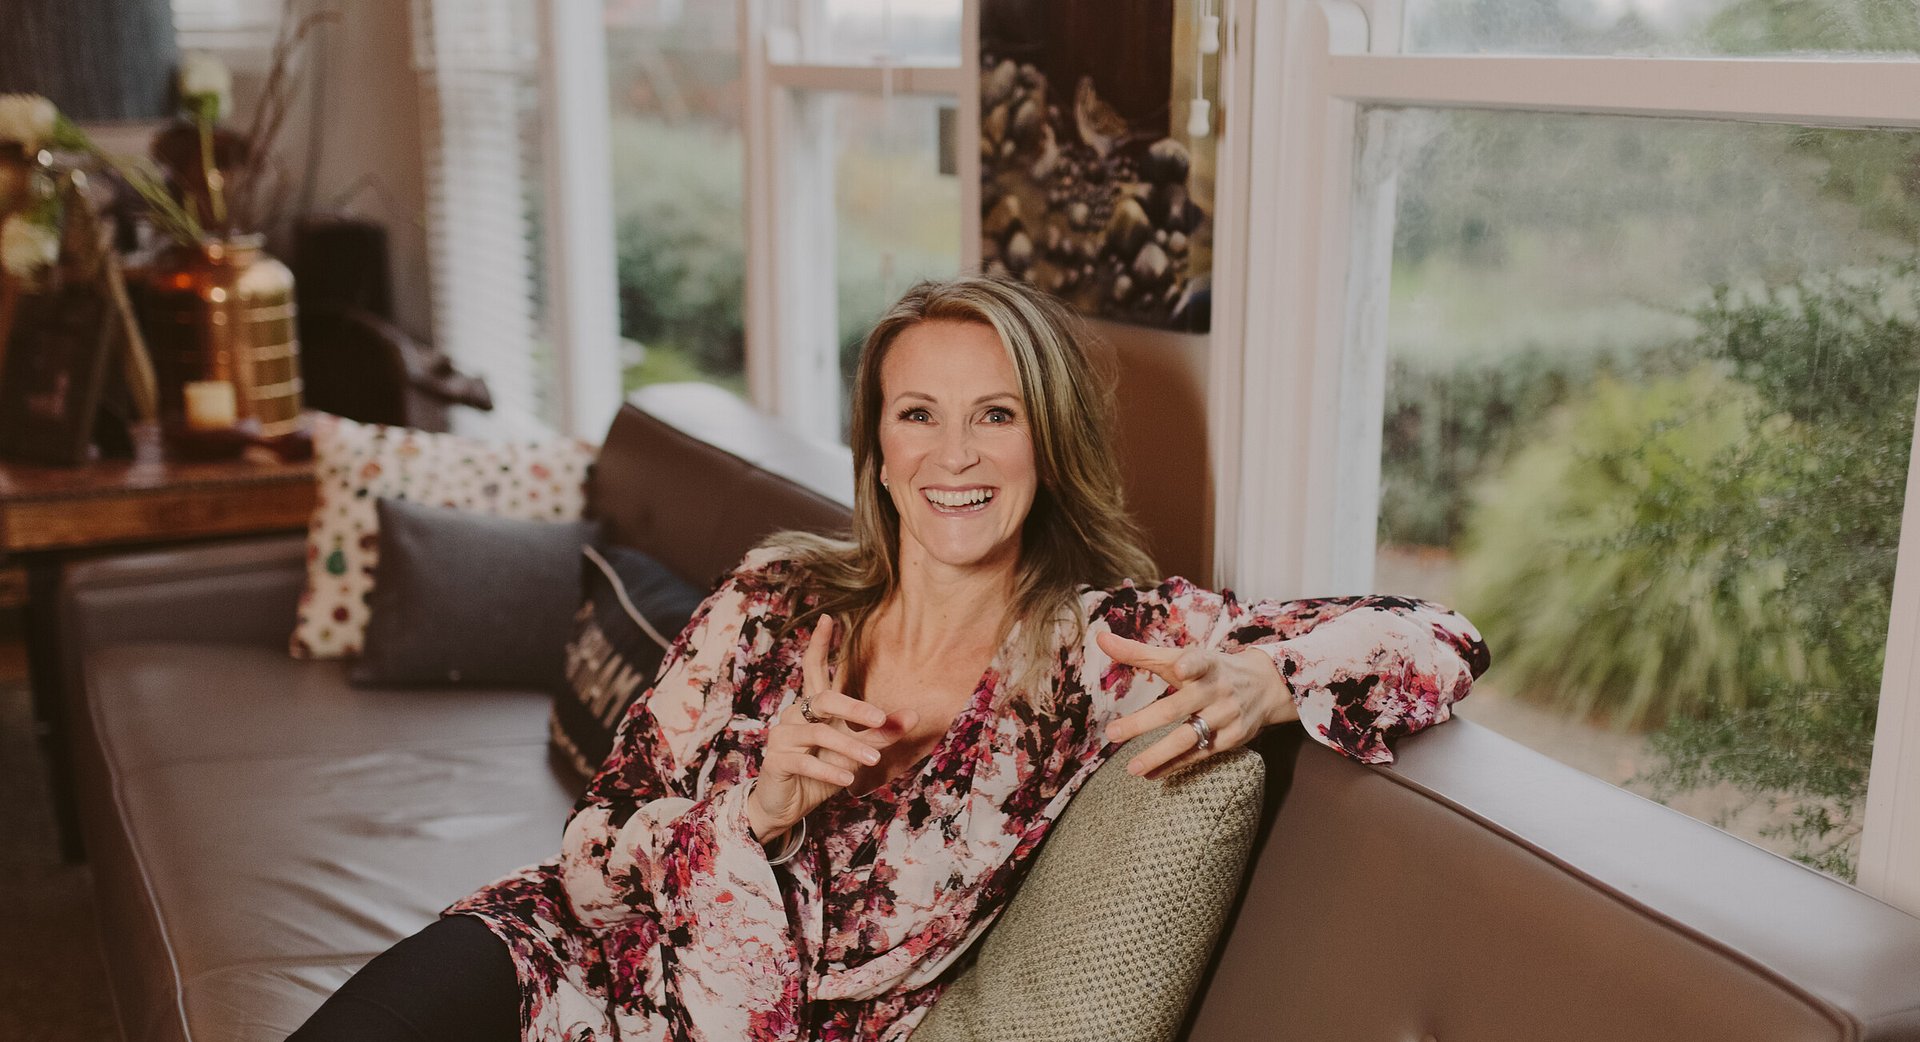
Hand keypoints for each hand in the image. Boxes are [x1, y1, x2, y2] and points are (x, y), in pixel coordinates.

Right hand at [747, 615, 918, 843]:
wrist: (788, 806)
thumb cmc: (822, 772)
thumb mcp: (856, 752)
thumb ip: (880, 733)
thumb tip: (914, 715)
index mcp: (813, 708)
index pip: (813, 668)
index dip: (820, 644)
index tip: (828, 618)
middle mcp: (795, 715)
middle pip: (823, 699)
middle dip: (853, 707)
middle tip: (879, 718)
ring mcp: (782, 736)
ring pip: (819, 733)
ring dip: (849, 747)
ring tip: (873, 759)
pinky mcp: (776, 760)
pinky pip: (805, 761)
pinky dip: (829, 771)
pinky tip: (847, 780)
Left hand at [1096, 631, 1299, 780]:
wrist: (1265, 685)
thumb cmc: (1211, 669)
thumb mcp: (1182, 657)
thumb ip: (1140, 652)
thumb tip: (1099, 638)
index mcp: (1206, 665)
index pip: (1200, 662)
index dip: (1191, 664)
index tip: (1181, 668)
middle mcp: (1217, 690)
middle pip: (1178, 708)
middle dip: (1144, 722)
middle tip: (1112, 732)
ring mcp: (1226, 716)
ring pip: (1189, 738)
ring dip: (1158, 754)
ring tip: (1131, 768)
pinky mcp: (1233, 739)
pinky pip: (1199, 755)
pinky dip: (1174, 766)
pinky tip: (1151, 774)